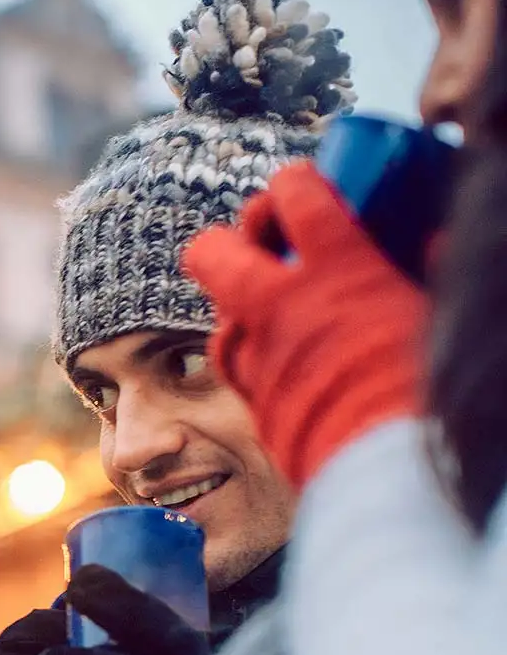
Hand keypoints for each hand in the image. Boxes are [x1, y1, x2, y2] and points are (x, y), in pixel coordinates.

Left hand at [182, 161, 428, 489]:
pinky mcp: (253, 399)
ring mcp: (258, 354)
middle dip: (232, 238)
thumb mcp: (436, 315)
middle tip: (263, 240)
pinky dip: (251, 352)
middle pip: (217, 252)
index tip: (301, 184)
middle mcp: (281, 307)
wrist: (391, 470)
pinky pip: (236, 364)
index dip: (294, 184)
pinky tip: (276, 353)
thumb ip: (428, 275)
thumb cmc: (429, 386)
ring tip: (273, 304)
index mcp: (337, 271)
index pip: (297, 201)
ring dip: (240, 305)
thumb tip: (435, 244)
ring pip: (220, 314)